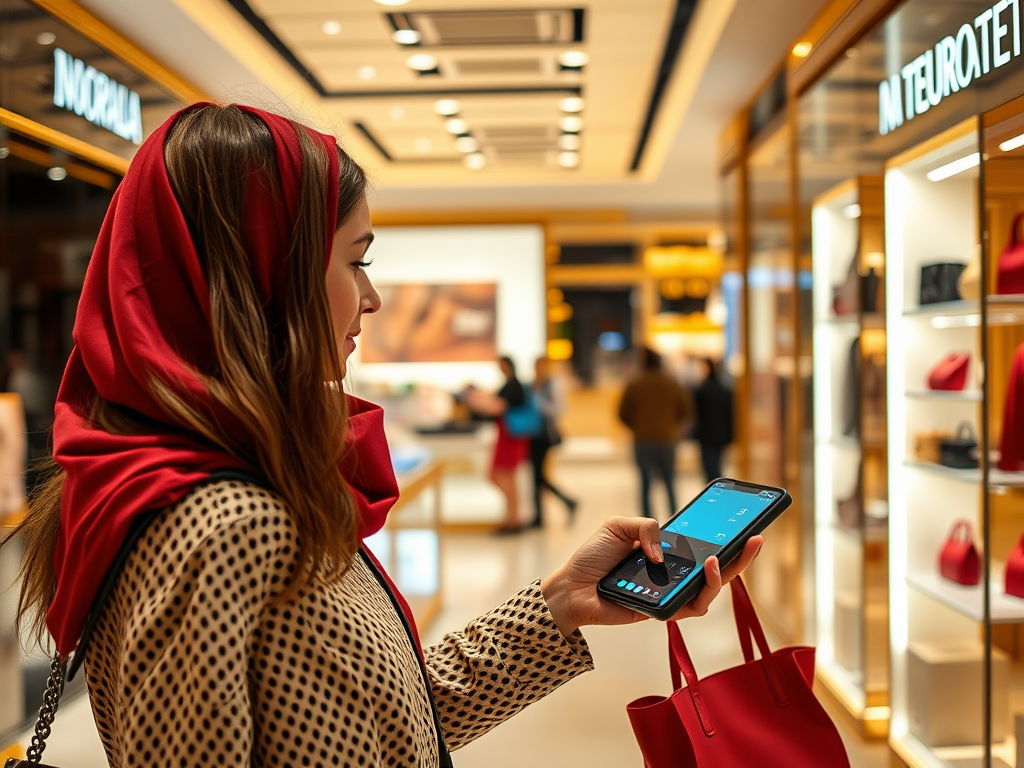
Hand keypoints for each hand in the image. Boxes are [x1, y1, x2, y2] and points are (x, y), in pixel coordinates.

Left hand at [540, 516, 762, 636]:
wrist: (571, 587)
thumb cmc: (593, 558)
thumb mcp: (618, 526)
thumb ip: (647, 527)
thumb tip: (665, 551)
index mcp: (665, 552)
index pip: (701, 545)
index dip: (724, 539)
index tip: (744, 525)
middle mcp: (672, 574)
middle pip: (716, 569)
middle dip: (741, 557)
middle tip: (756, 540)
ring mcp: (670, 593)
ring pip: (709, 591)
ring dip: (721, 575)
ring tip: (716, 559)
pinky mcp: (663, 611)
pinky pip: (691, 607)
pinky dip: (700, 590)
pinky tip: (701, 571)